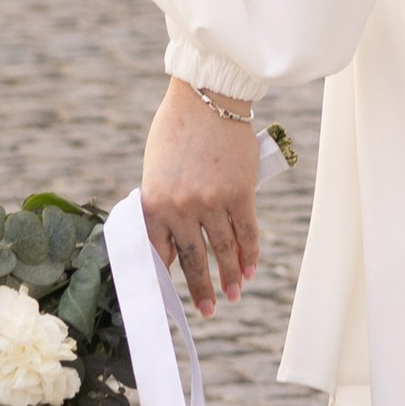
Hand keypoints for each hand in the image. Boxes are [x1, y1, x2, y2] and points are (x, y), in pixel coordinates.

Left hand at [140, 81, 261, 313]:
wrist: (206, 96)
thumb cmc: (176, 130)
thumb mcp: (156, 170)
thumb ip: (162, 206)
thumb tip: (173, 242)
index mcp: (154, 202)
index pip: (160, 252)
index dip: (168, 277)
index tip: (172, 298)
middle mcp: (181, 207)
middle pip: (194, 258)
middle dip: (202, 288)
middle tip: (208, 309)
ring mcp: (212, 201)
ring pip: (223, 250)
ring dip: (230, 275)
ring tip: (234, 294)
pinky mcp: (240, 192)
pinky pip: (247, 232)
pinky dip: (250, 254)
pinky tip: (250, 269)